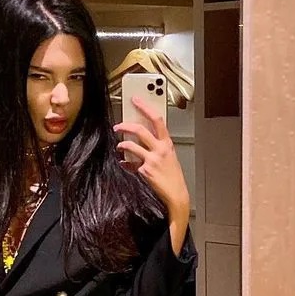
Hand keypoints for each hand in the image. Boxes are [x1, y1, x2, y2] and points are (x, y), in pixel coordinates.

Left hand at [115, 97, 190, 230]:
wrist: (176, 195)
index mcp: (167, 143)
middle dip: (125, 125)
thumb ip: (156, 148)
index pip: (157, 119)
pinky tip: (124, 163)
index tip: (136, 100)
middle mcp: (160, 149)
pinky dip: (126, 162)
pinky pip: (131, 163)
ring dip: (122, 143)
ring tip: (118, 144)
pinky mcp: (145, 170)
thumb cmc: (173, 177)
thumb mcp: (168, 158)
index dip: (145, 107)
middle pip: (140, 130)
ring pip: (132, 145)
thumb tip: (142, 143)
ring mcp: (152, 160)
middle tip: (118, 125)